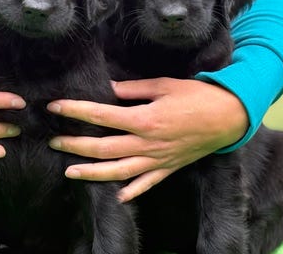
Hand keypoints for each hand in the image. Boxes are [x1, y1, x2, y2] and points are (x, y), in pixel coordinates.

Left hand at [48, 77, 247, 201]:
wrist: (229, 116)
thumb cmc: (196, 96)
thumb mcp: (163, 85)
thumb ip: (133, 89)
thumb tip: (109, 89)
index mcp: (144, 119)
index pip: (101, 116)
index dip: (75, 110)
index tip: (55, 107)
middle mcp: (147, 144)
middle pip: (104, 148)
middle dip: (75, 145)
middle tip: (53, 141)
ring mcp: (158, 160)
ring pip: (119, 172)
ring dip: (92, 173)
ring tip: (70, 171)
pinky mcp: (169, 168)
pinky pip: (147, 184)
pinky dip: (132, 191)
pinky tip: (117, 197)